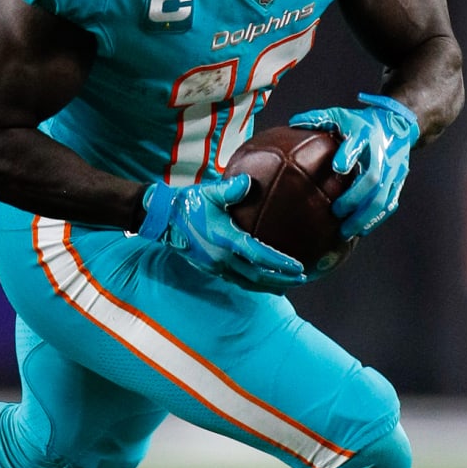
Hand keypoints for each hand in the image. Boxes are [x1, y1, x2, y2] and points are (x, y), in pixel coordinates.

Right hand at [138, 175, 306, 288]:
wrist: (164, 220)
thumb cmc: (188, 203)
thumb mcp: (208, 192)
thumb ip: (229, 189)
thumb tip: (248, 182)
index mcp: (223, 238)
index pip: (257, 255)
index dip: (279, 262)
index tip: (299, 266)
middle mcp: (220, 258)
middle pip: (256, 276)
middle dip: (281, 279)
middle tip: (302, 278)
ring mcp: (215, 266)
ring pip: (247, 283)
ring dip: (269, 285)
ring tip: (288, 285)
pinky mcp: (211, 269)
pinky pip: (238, 281)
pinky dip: (254, 284)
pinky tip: (264, 283)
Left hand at [289, 93, 419, 238]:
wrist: (399, 124)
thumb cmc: (362, 123)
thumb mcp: (341, 115)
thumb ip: (319, 119)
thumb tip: (294, 123)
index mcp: (365, 134)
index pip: (358, 143)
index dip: (349, 154)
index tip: (338, 167)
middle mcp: (381, 152)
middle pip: (372, 177)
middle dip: (354, 197)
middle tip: (335, 211)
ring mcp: (393, 169)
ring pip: (382, 197)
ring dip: (364, 216)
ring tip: (346, 231)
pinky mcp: (399, 181)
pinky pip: (390, 203)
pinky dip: (376, 219)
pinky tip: (362, 230)